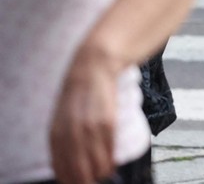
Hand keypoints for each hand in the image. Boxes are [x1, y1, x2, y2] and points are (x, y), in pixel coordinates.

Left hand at [49, 42, 120, 183]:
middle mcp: (70, 133)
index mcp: (56, 133)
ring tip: (106, 173)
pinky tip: (112, 164)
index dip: (70, 180)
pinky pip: (108, 148)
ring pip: (95, 162)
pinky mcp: (107, 120)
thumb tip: (69, 157)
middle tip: (94, 180)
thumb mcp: (62, 115)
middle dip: (86, 181)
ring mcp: (89, 128)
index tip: (78, 182)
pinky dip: (110, 160)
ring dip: (101, 173)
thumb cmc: (79, 91)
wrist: (94, 66)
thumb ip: (63, 134)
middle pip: (78, 169)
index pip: (60, 167)